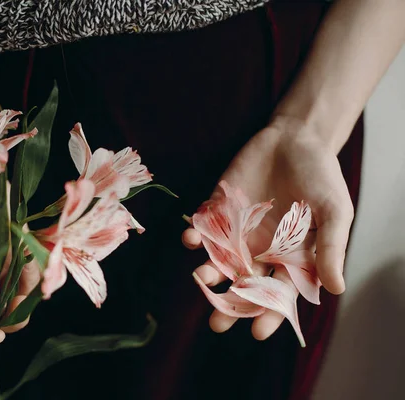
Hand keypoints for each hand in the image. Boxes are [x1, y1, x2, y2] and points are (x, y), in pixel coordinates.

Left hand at [182, 115, 353, 339]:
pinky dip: (194, 235)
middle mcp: (261, 248)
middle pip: (243, 284)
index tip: (257, 333)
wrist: (296, 139)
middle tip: (217, 323)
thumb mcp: (334, 211)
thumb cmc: (321, 177)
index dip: (269, 313)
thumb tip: (336, 288)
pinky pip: (203, 228)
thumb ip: (330, 247)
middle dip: (230, 304)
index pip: (278, 293)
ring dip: (209, 271)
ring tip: (201, 280)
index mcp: (290, 256)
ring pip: (219, 259)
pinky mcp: (219, 208)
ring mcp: (238, 229)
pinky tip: (189, 241)